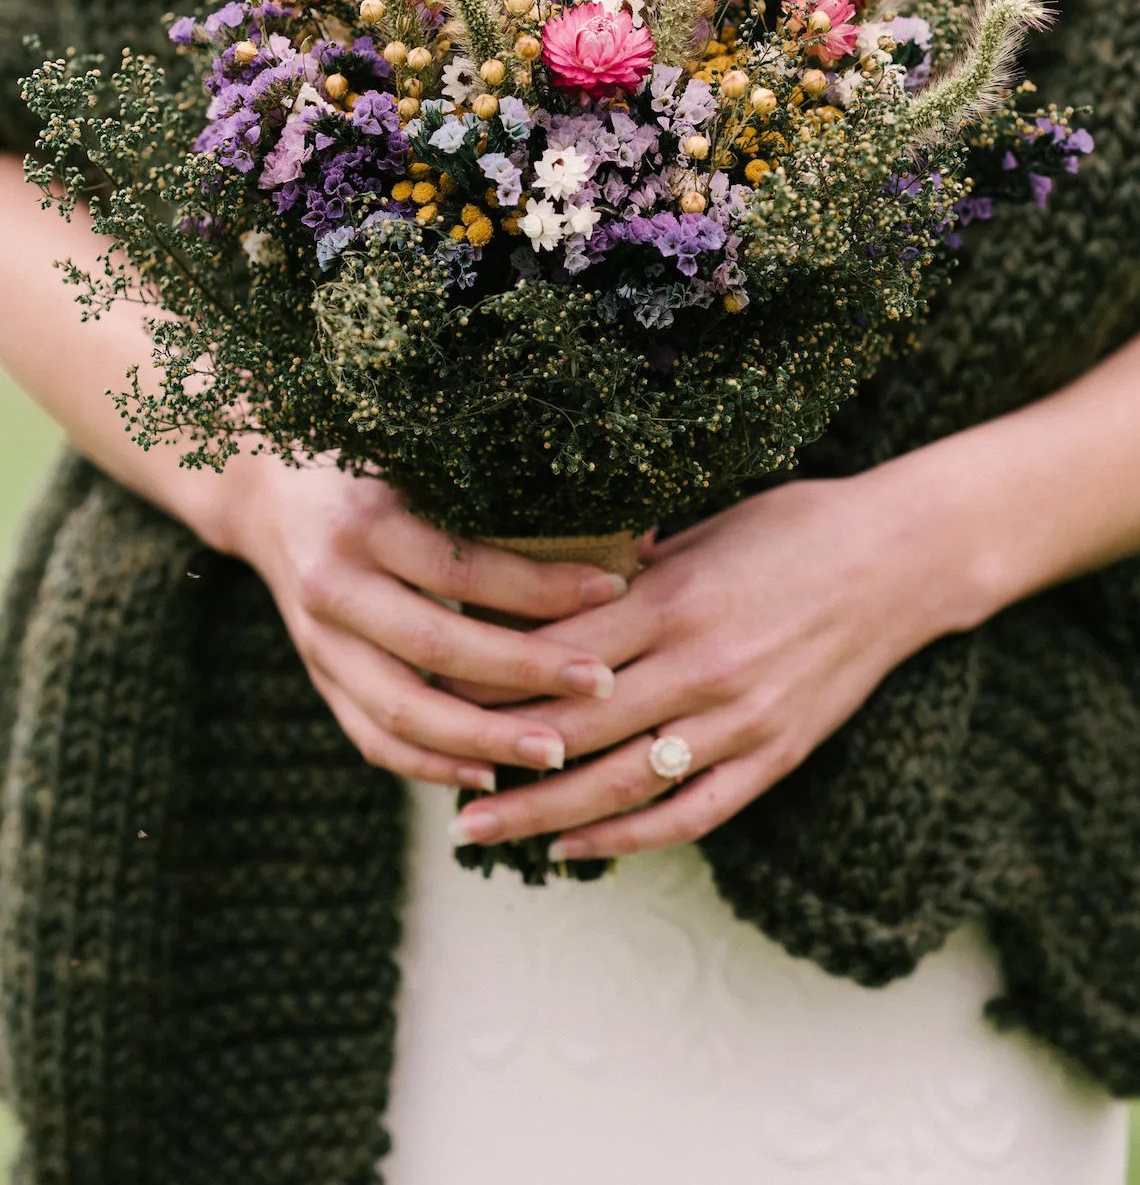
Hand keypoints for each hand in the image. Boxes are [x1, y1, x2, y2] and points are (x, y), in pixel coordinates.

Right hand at [229, 456, 624, 790]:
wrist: (263, 488)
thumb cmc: (365, 462)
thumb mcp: (416, 460)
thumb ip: (496, 494)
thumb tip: (623, 533)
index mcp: (365, 523)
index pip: (464, 568)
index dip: (540, 586)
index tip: (613, 588)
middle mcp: (334, 586)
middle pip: (437, 648)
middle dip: (526, 673)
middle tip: (603, 685)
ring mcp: (318, 641)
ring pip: (402, 710)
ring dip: (483, 740)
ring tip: (558, 751)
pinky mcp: (317, 675)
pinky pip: (371, 736)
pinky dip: (429, 765)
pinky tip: (488, 775)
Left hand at [448, 458, 1002, 857]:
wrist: (901, 560)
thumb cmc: (795, 525)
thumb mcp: (702, 526)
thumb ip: (628, 565)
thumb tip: (547, 579)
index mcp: (674, 599)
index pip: (556, 654)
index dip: (488, 680)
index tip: (431, 692)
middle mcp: (701, 667)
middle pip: (574, 730)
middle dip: (495, 760)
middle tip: (432, 779)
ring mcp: (740, 720)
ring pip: (622, 783)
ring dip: (542, 813)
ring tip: (478, 830)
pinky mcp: (774, 754)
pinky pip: (691, 811)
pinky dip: (627, 837)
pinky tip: (574, 846)